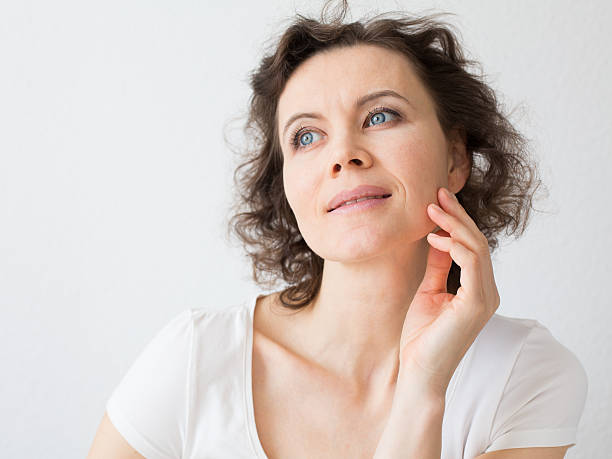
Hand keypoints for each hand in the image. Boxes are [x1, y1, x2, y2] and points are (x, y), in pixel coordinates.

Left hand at [398, 186, 499, 394]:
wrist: (417, 370)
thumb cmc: (421, 336)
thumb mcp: (428, 290)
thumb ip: (438, 265)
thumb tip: (438, 238)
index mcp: (478, 289)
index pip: (472, 246)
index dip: (456, 221)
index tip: (436, 201)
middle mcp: (487, 291)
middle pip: (477, 242)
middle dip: (456, 215)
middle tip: (436, 194)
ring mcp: (485, 298)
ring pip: (477, 248)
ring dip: (454, 225)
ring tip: (432, 210)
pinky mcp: (476, 305)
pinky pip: (473, 265)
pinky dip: (455, 246)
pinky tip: (435, 238)